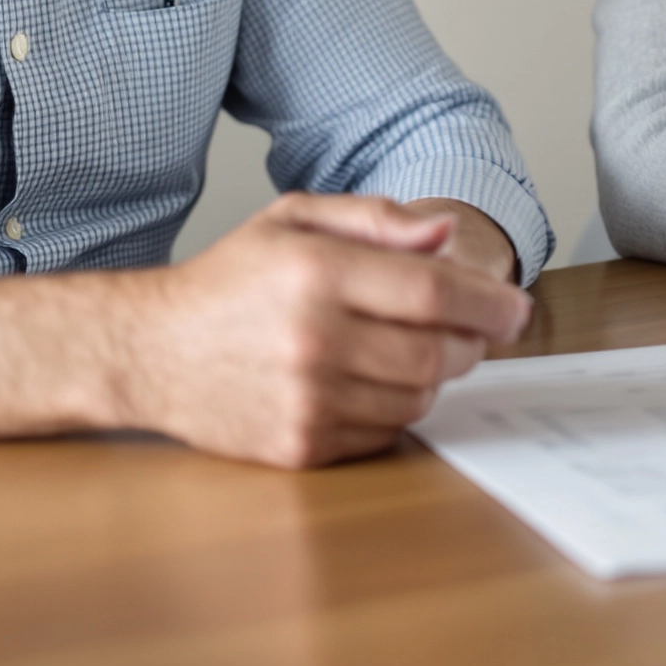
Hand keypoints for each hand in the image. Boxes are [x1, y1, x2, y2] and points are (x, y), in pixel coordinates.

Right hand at [0, 193, 532, 467]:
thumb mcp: (293, 220)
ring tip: (412, 349)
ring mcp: (306, 399)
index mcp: (316, 273)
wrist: (149, 352)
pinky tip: (372, 381)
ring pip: (418, 395)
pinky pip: (385, 432)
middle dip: (472, 342)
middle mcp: (314, 338)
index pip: (432, 290)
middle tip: (473, 332)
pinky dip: (396, 408)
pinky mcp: (300, 445)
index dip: (487, 301)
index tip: (516, 308)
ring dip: (435, 375)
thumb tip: (444, 235)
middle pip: (437, 350)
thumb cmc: (228, 282)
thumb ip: (375, 220)